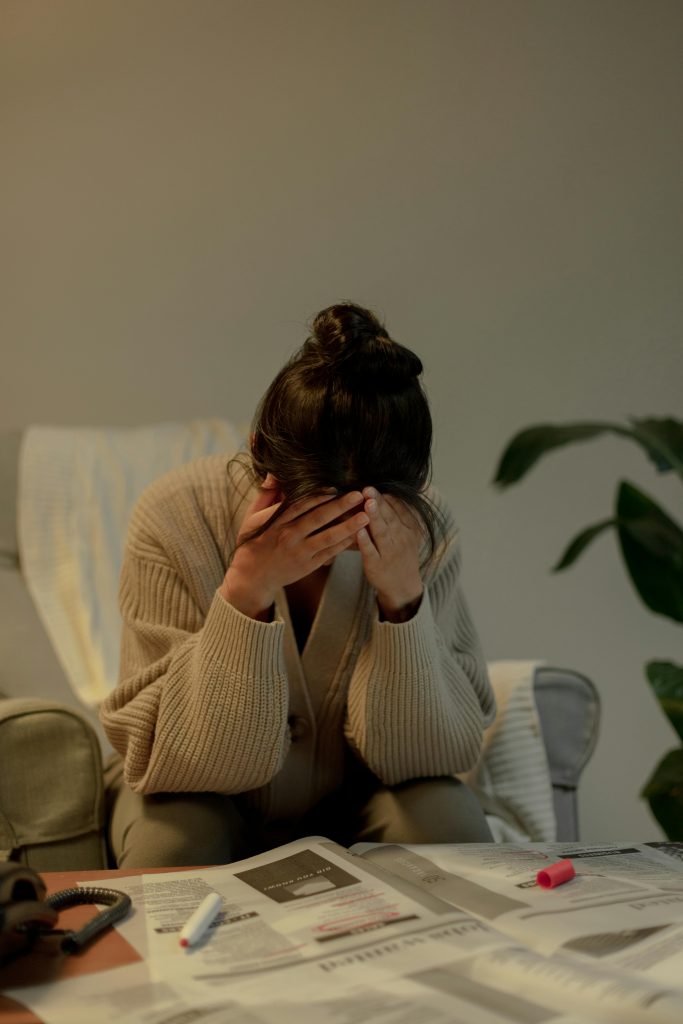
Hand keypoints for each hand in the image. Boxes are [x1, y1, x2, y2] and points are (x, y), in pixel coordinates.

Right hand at [220, 476, 368, 619]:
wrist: (252, 576)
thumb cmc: (253, 541)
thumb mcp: (253, 515)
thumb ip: (266, 494)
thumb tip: (274, 471)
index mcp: (275, 521)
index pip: (299, 504)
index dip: (318, 495)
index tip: (336, 485)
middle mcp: (289, 535)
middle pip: (317, 518)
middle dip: (340, 506)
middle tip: (359, 495)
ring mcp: (300, 552)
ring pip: (327, 537)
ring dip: (348, 526)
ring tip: (366, 516)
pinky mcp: (308, 565)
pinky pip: (329, 553)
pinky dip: (343, 544)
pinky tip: (358, 535)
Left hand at [356, 488, 423, 621]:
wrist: (403, 586)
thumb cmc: (401, 554)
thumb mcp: (407, 534)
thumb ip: (398, 514)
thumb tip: (384, 492)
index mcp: (409, 528)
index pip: (398, 509)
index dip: (386, 498)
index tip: (374, 485)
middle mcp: (401, 539)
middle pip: (390, 518)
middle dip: (379, 503)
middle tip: (368, 488)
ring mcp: (389, 552)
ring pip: (381, 533)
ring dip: (374, 518)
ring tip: (367, 504)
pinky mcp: (376, 565)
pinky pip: (371, 552)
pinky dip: (365, 542)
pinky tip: (358, 531)